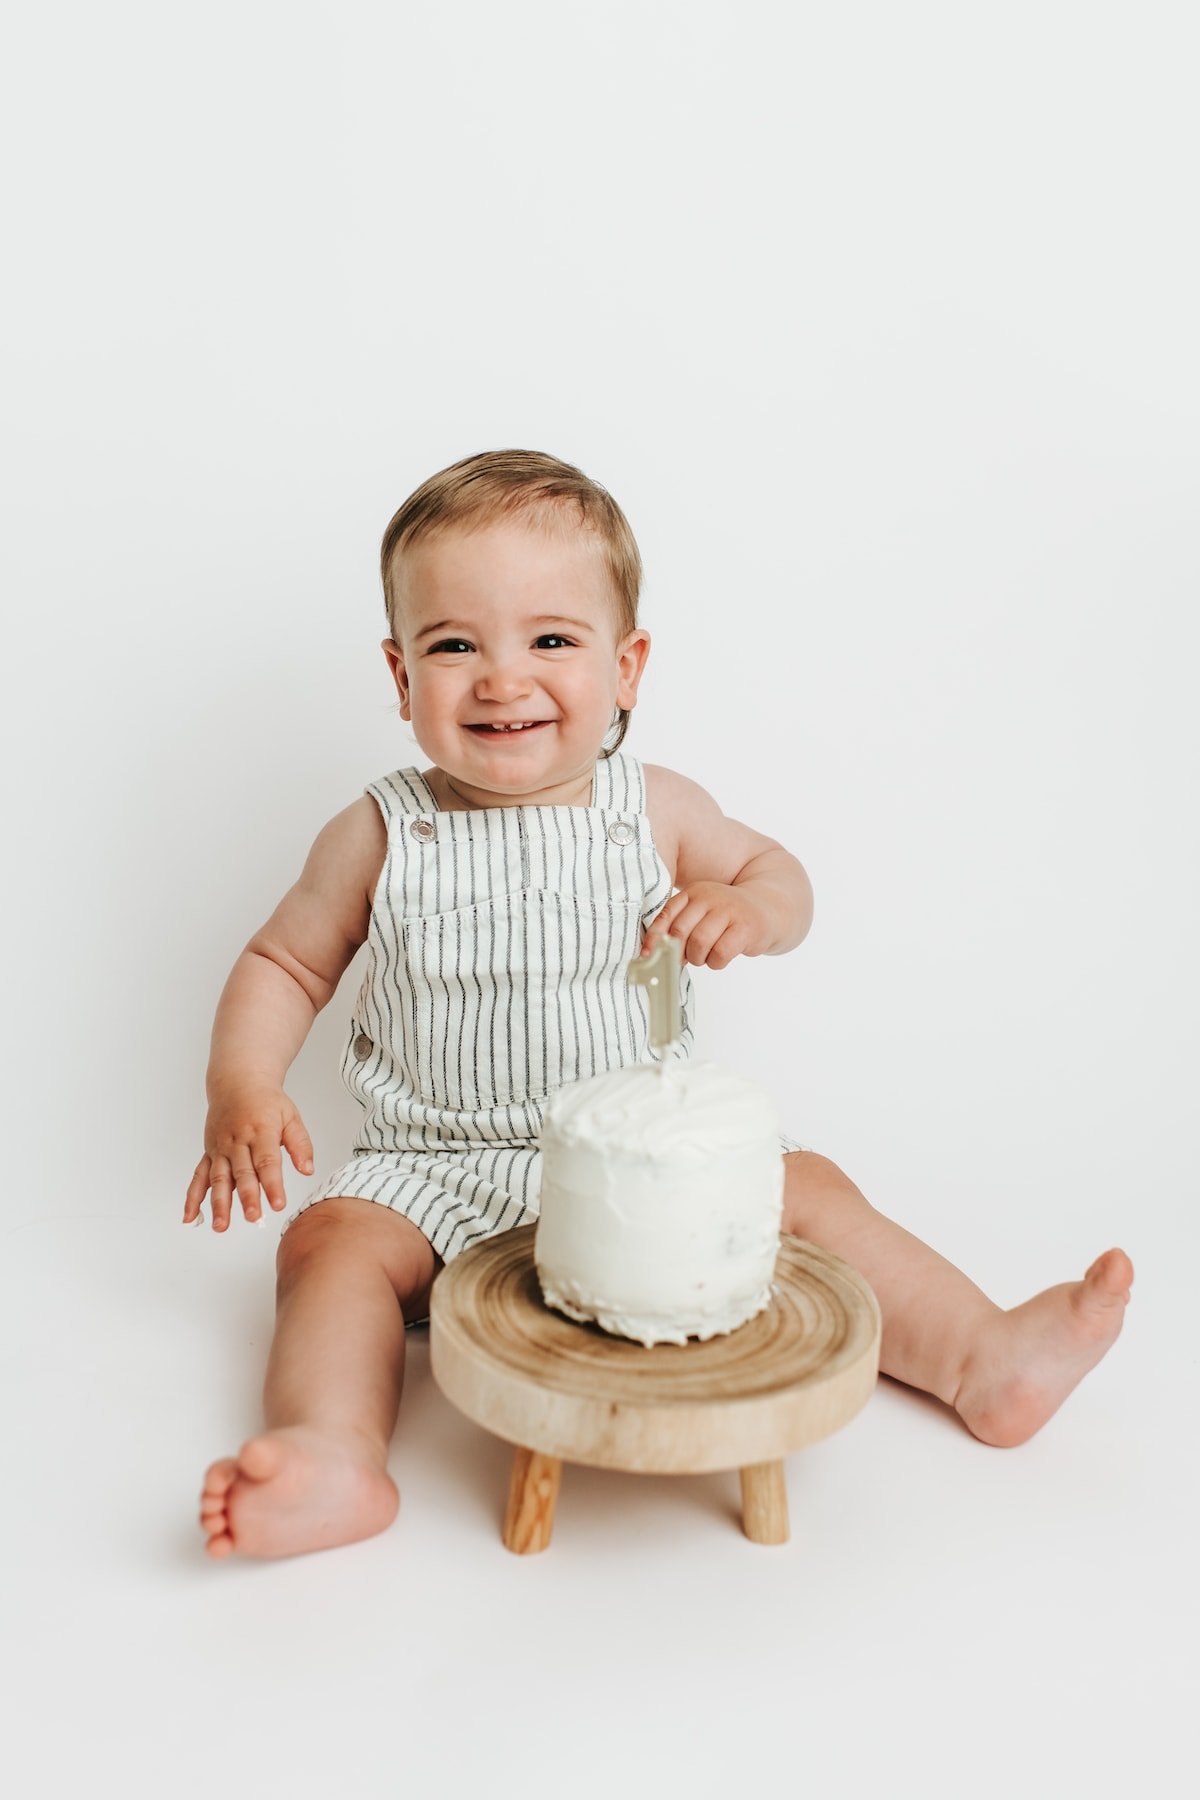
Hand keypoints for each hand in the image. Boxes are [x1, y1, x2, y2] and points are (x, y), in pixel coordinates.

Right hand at [183, 1085, 313, 1230]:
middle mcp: (238, 1141)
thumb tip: (308, 1170)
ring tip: (222, 1226)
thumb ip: (300, 1144)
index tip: (278, 1204)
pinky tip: (190, 1216)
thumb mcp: (290, 1116)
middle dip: (247, 1197)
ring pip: (218, 1178)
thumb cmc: (267, 1102)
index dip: (272, 1184)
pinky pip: (198, 1176)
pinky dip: (193, 1197)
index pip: (267, 1162)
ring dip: (219, 1203)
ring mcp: (220, 1148)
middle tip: (254, 1217)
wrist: (237, 1083)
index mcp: (261, 1131)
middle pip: (242, 1173)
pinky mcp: (209, 1153)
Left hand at [641, 881, 767, 969]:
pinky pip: (720, 954)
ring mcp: (728, 911)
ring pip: (699, 944)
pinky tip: (722, 957)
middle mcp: (710, 898)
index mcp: (694, 893)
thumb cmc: (728, 916)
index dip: (654, 938)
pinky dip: (716, 962)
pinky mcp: (745, 928)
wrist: (769, 908)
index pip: (666, 916)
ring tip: (707, 956)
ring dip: (699, 958)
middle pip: (680, 933)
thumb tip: (653, 953)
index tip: (648, 956)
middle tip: (688, 958)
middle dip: (679, 953)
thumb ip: (679, 926)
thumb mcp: (702, 912)